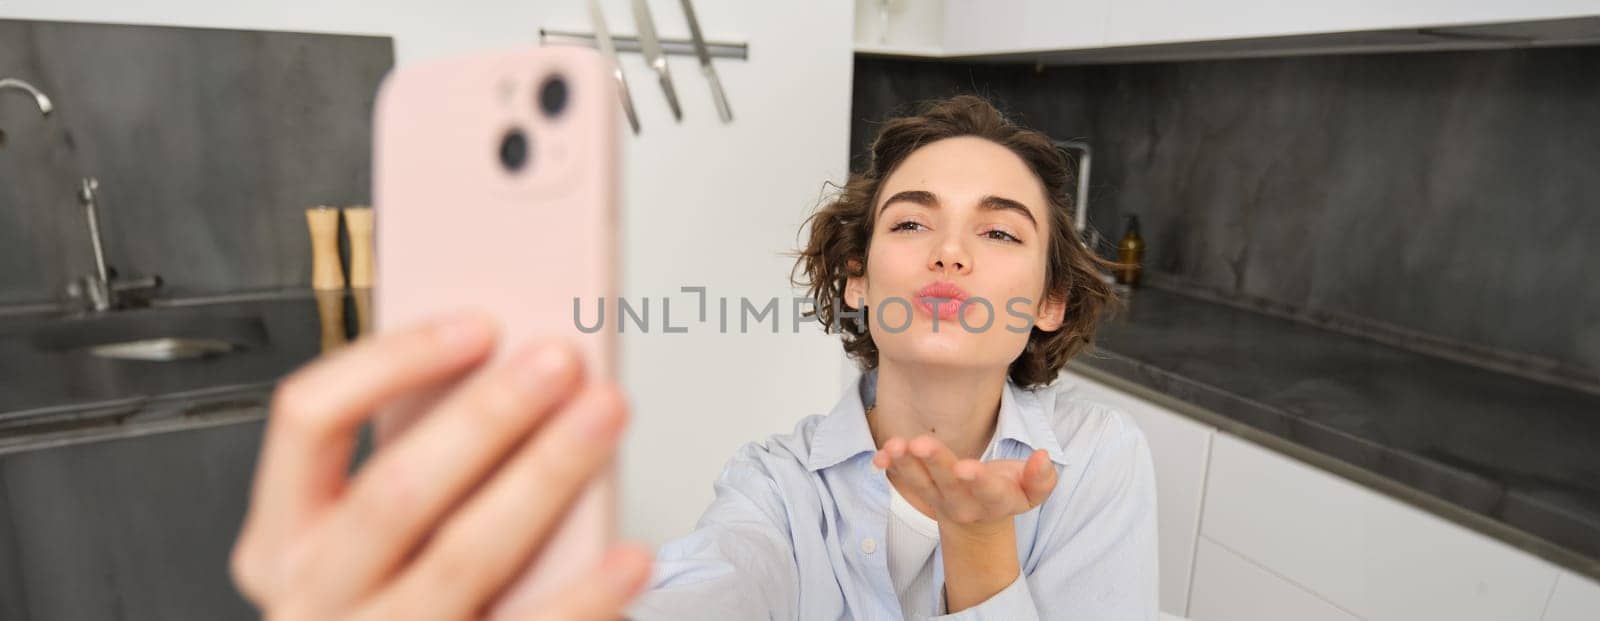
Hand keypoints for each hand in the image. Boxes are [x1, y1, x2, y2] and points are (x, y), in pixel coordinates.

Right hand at [230, 311, 650, 619]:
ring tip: (603, 418)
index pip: (309, 421)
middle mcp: (317, 594)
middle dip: (486, 415)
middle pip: (395, 490)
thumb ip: (418, 466)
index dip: (393, 361)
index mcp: (284, 537)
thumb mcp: (374, 538)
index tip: (479, 325)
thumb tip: (513, 371)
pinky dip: (585, 594)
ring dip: (544, 476)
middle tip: (560, 361)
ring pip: (462, 555)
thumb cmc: (401, 597)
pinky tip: (629, 556)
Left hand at [872, 435, 1057, 532]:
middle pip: (948, 482)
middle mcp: (964, 502)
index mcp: (996, 500)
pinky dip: (890, 466)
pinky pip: (903, 478)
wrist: (980, 517)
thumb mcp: (1033, 490)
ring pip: (920, 482)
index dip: (978, 480)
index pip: (988, 491)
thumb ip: (1041, 478)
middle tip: (921, 444)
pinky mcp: (921, 489)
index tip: (966, 467)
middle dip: (935, 462)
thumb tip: (1043, 457)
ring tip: (895, 445)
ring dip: (905, 463)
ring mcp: (939, 497)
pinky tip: (879, 455)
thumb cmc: (1008, 491)